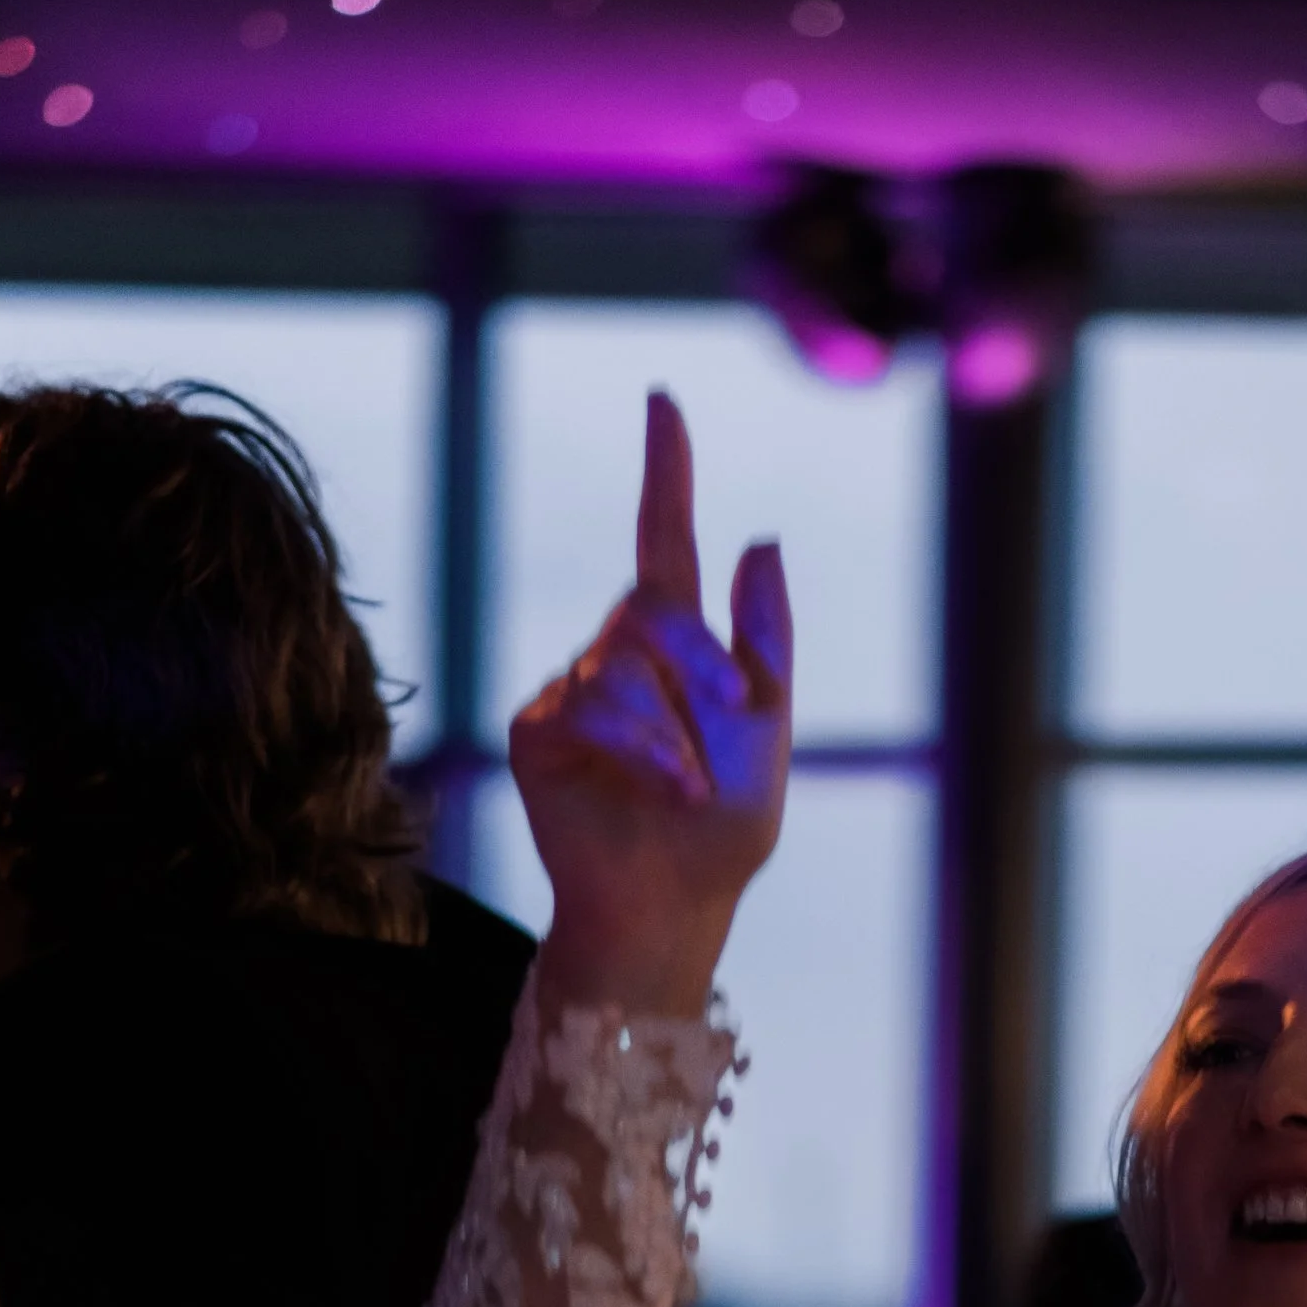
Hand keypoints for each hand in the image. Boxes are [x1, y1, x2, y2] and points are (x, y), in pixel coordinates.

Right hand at [508, 391, 791, 1016]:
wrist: (674, 903)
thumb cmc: (725, 827)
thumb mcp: (770, 727)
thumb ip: (764, 636)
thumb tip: (759, 538)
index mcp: (678, 647)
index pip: (663, 539)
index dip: (666, 472)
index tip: (664, 404)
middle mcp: (618, 656)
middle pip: (650, 603)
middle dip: (700, 657)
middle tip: (732, 711)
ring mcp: (572, 689)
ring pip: (622, 660)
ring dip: (674, 723)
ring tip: (692, 782)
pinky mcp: (537, 729)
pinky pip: (590, 703)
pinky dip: (642, 743)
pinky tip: (664, 785)